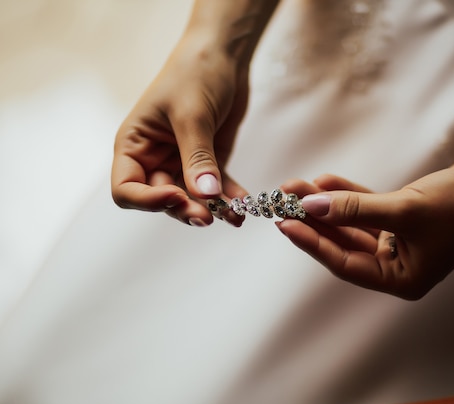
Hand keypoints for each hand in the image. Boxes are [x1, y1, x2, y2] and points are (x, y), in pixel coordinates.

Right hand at [111, 33, 248, 226]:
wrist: (223, 54)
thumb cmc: (194, 73)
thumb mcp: (192, 114)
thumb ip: (197, 157)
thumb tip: (204, 196)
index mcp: (134, 145)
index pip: (126, 189)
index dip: (147, 201)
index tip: (176, 197)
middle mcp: (154, 158)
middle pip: (162, 199)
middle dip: (185, 208)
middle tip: (208, 216)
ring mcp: (182, 161)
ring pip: (191, 198)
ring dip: (211, 208)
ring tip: (235, 214)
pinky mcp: (209, 160)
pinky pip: (216, 187)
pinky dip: (229, 197)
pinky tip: (244, 203)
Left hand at [278, 158, 453, 299]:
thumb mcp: (404, 209)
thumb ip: (355, 209)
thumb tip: (312, 206)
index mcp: (402, 279)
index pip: (345, 264)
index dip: (313, 243)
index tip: (285, 224)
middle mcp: (399, 264)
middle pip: (344, 243)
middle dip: (314, 220)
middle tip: (284, 201)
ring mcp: (401, 240)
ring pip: (352, 223)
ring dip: (327, 204)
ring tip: (297, 185)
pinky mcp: (404, 216)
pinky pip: (367, 207)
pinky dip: (348, 194)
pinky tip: (324, 180)